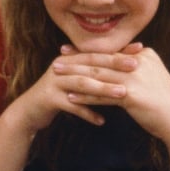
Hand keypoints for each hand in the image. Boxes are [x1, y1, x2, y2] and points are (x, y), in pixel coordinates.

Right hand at [11, 45, 139, 131]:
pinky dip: (87, 113)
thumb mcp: (74, 79)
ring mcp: (54, 82)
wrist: (29, 110)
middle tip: (136, 66)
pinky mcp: (49, 99)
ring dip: (103, 89)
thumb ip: (92, 71)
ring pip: (82, 84)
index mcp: (70, 59)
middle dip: (114, 65)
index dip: (117, 51)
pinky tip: (101, 121)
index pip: (97, 52)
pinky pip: (72, 107)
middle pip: (91, 64)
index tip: (140, 50)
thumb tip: (121, 63)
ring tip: (123, 94)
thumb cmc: (59, 94)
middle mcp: (61, 66)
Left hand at [60, 43, 169, 140]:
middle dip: (76, 60)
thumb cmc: (165, 102)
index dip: (87, 51)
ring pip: (99, 75)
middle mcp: (139, 63)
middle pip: (101, 60)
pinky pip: (102, 95)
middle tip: (56, 60)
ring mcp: (135, 78)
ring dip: (75, 76)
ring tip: (57, 77)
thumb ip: (135, 67)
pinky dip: (85, 96)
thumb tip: (118, 61)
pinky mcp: (132, 95)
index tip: (68, 49)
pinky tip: (70, 97)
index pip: (109, 51)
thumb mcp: (151, 77)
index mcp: (144, 55)